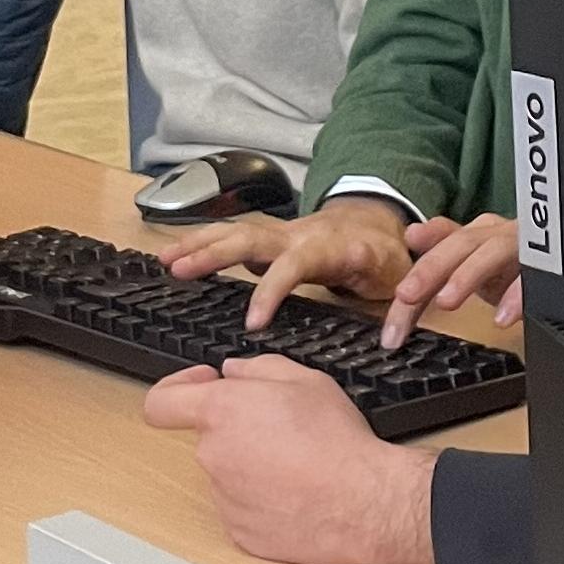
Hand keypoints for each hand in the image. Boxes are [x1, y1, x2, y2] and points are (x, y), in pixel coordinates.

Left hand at [140, 354, 438, 563]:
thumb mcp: (306, 380)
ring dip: (252, 466)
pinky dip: (263, 500)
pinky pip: (242, 508)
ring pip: (228, 473)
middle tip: (285, 428)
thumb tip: (235, 372)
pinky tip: (298, 494)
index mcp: (220, 412)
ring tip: (300, 465)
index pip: (160, 403)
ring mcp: (223, 498)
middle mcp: (212, 456)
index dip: (176, 389)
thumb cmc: (338, 441)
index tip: (202, 386)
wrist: (364, 503)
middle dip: (238, 429)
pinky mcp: (240, 532)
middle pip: (209, 437)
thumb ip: (259, 368)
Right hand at [165, 195, 413, 330]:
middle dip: (216, 253)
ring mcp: (281, 233)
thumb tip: (392, 340)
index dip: (272, 290)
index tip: (252, 323)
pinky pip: (231, 234)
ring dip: (199, 244)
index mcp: (330, 248)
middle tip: (181, 272)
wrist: (378, 223)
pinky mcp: (269, 237)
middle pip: (253, 238)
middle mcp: (300, 235)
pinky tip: (175, 254)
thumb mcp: (399, 279)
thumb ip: (398, 309)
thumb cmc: (384, 256)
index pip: (294, 265)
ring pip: (236, 231)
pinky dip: (201, 242)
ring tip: (165, 261)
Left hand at [386, 213, 524, 347]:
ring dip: (468, 274)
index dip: (415, 278)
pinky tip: (503, 317)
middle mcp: (497, 236)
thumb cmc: (513, 263)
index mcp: (476, 236)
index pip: (437, 252)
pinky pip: (534, 277)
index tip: (396, 311)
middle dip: (432, 268)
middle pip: (461, 243)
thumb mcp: (473, 263)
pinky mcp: (549, 264)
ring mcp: (524, 248)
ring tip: (446, 302)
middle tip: (406, 296)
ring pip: (494, 251)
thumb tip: (411, 233)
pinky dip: (518, 295)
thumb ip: (441, 254)